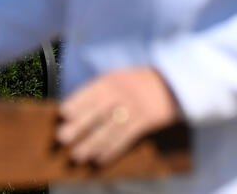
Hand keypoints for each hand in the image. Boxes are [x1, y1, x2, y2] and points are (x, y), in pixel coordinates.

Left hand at [56, 67, 179, 165]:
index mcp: (111, 80)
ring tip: (78, 154)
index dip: (75, 103)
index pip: (89, 92)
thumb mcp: (119, 77)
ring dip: (92, 143)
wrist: (173, 83)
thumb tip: (75, 109)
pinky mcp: (145, 121)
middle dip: (79, 125)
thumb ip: (99, 91)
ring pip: (109, 128)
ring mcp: (133, 107)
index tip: (62, 114)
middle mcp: (121, 92)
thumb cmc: (139, 83)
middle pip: (96, 111)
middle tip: (62, 137)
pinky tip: (100, 158)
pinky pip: (125, 138)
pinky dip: (111, 150)